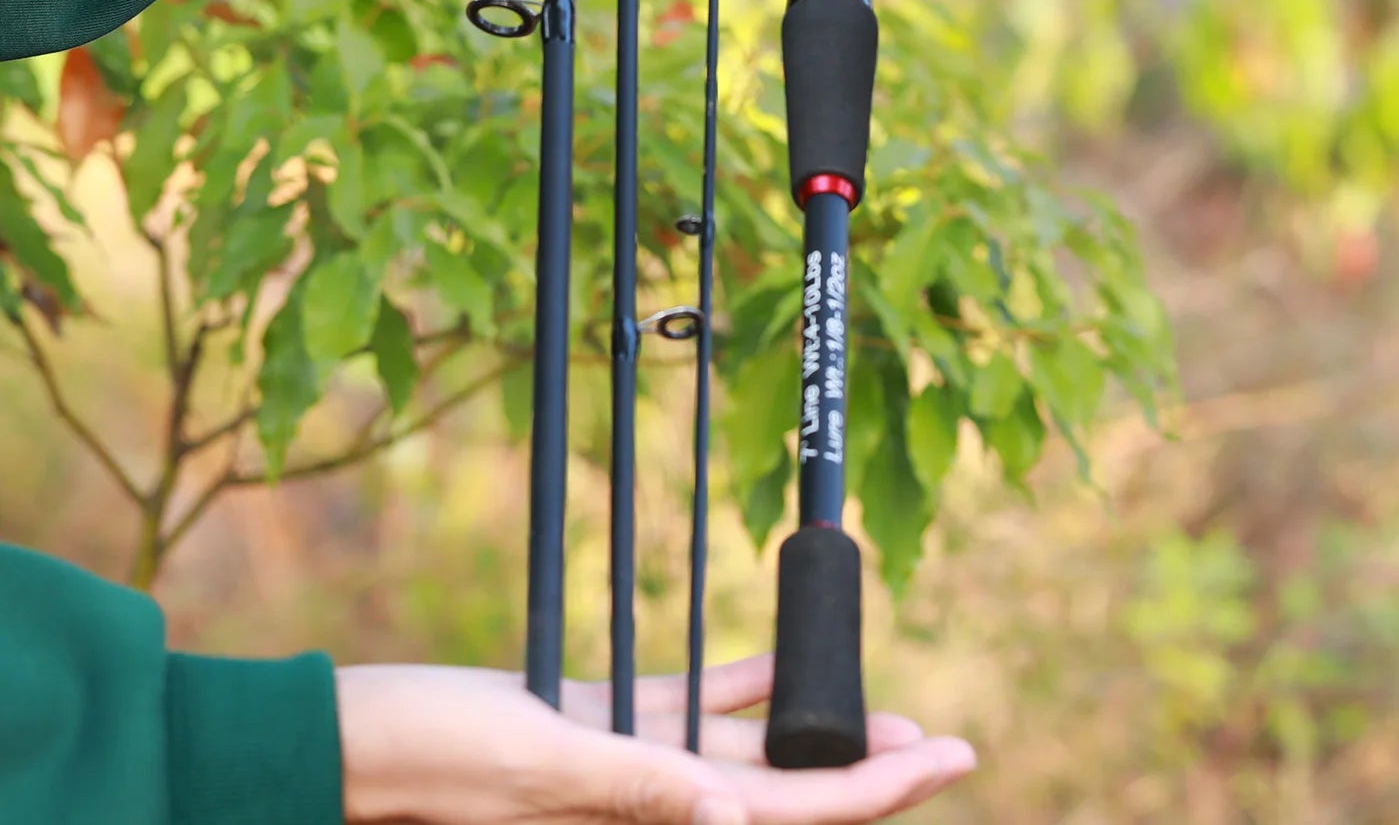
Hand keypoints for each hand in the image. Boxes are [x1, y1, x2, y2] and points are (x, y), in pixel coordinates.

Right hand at [336, 653, 976, 823]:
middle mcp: (652, 804)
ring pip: (751, 754)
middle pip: (789, 792)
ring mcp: (631, 765)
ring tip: (887, 709)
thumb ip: (633, 786)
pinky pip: (694, 710)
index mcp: (645, 822)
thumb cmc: (435, 757)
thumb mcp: (535, 762)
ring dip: (819, 732)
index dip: (877, 788)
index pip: (788, 816)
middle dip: (870, 769)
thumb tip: (732, 819)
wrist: (368, 741)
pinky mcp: (604, 725)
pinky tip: (784, 668)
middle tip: (946, 739)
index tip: (951, 755)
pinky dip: (746, 689)